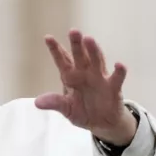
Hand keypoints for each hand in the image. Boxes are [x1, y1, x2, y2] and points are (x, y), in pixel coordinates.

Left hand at [35, 29, 137, 145]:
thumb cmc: (82, 111)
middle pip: (80, 56)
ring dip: (93, 50)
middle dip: (76, 44)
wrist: (101, 124)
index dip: (55, 49)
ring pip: (96, 61)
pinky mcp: (113, 88)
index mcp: (70, 77)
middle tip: (73, 31)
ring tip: (89, 40)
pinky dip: (119, 71)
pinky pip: (116, 78)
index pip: (62, 60)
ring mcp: (99, 78)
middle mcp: (85, 73)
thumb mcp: (66, 109)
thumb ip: (54, 103)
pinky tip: (119, 64)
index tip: (47, 37)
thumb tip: (37, 102)